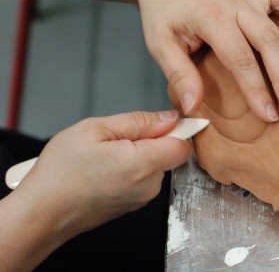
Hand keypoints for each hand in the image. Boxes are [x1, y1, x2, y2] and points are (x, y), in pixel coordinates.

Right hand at [14, 110, 190, 236]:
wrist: (42, 212)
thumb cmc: (61, 172)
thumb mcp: (95, 129)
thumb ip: (138, 121)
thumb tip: (169, 119)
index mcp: (143, 164)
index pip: (183, 144)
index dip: (176, 129)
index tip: (160, 123)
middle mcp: (149, 185)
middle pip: (169, 153)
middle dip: (151, 140)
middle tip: (116, 139)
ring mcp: (143, 198)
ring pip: (156, 165)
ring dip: (139, 155)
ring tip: (106, 156)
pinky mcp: (134, 204)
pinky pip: (144, 179)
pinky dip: (132, 169)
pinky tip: (105, 170)